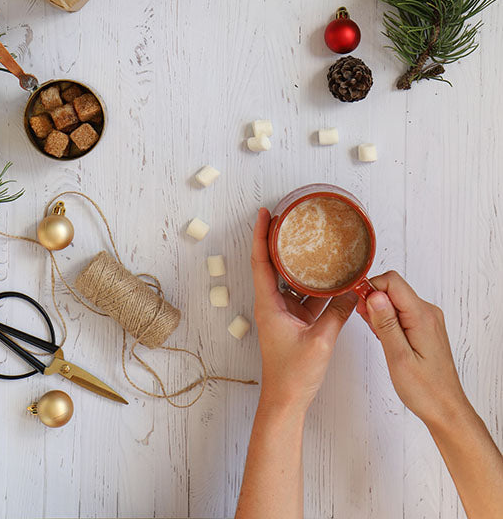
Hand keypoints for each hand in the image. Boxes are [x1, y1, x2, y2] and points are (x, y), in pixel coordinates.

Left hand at [251, 207, 356, 414]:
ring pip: (292, 280)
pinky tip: (332, 276)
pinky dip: (317, 286)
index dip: (261, 236)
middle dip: (281, 241)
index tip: (265, 213)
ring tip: (313, 241)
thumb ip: (338, 313)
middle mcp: (273, 304)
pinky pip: (306, 297)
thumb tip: (355, 291)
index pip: (261, 262)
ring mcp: (284, 313)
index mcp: (269, 305)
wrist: (286, 402)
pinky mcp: (295, 322)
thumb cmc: (293, 375)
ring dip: (301, 263)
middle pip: (273, 265)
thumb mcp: (320, 341)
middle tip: (291, 218)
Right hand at [358, 271, 469, 428]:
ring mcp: (428, 319)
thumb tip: (374, 295)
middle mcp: (428, 313)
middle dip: (374, 301)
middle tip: (366, 324)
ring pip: (396, 300)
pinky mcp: (425, 327)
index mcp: (422, 317)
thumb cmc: (425, 390)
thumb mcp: (398, 357)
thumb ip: (386, 323)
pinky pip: (402, 311)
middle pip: (393, 288)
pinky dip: (389, 320)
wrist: (446, 409)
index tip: (359, 306)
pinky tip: (386, 338)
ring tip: (378, 336)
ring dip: (381, 312)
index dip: (371, 288)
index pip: (392, 282)